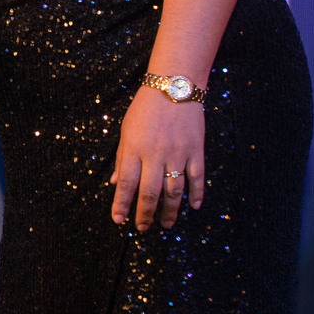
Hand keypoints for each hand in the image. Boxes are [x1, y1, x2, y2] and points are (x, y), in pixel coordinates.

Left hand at [109, 87, 204, 229]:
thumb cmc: (145, 108)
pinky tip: (193, 207)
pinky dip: (196, 194)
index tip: (118, 220)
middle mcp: (155, 154)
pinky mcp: (196, 150)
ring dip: (170, 211)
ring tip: (166, 224)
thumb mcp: (126, 130)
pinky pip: (197, 178)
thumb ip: (123, 159)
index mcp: (134, 149)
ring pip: (174, 191)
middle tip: (143, 228)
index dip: (121, 205)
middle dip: (145, 214)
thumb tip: (115, 183)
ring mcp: (177, 153)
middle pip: (150, 193)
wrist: (174, 86)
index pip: (126, 185)